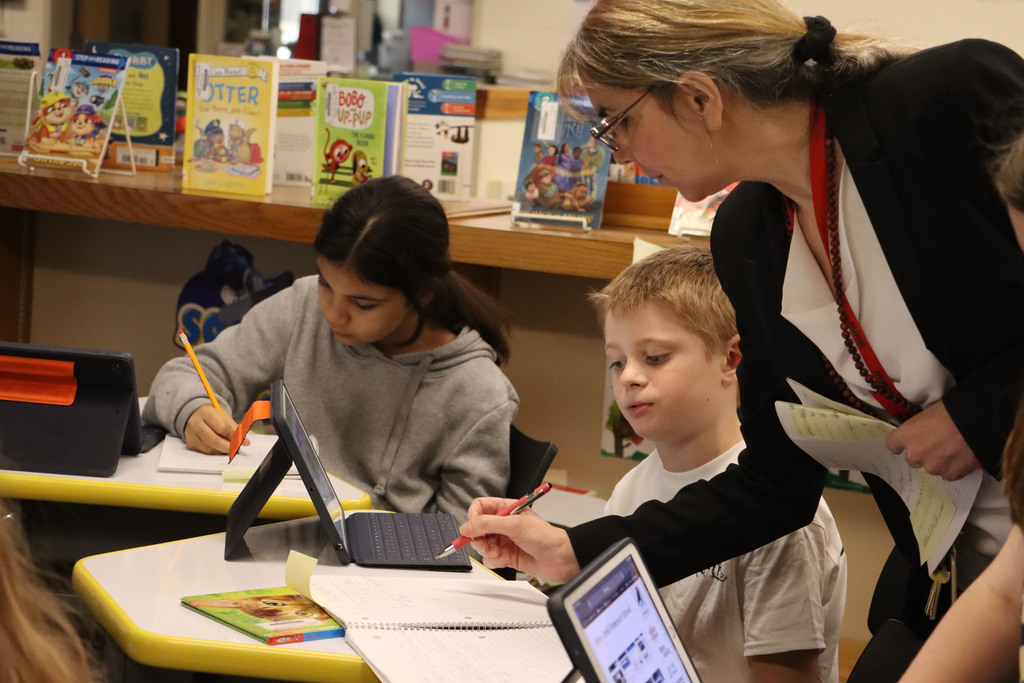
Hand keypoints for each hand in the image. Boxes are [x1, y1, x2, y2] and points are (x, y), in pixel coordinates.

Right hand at [183, 404, 242, 454]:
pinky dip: (215, 452)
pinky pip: (204, 451)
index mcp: (206, 413)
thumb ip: (234, 428)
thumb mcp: (223, 415)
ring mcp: (191, 435)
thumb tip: (246, 442)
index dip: (232, 436)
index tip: (241, 441)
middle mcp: (196, 424)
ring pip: (208, 448)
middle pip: (213, 440)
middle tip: (237, 450)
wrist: (193, 414)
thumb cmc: (211, 415)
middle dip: (228, 447)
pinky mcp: (190, 443)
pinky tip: (221, 449)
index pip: (221, 427)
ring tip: (230, 449)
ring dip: (221, 451)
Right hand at [461, 497, 581, 582]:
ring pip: (481, 545)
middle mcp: (503, 523)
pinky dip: (495, 560)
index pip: (480, 507)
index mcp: (506, 508)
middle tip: (487, 543)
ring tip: (500, 552)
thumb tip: (467, 526)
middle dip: (479, 538)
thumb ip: (487, 524)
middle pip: (477, 528)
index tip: (473, 527)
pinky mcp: (506, 555)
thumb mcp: (514, 525)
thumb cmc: (545, 536)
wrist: (560, 558)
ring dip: (487, 550)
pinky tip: (506, 559)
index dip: (473, 517)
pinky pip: (489, 558)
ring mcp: (504, 540)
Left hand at [885, 400, 979, 480]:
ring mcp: (933, 467)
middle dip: (921, 453)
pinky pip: (947, 473)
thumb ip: (919, 427)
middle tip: (935, 444)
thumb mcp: (928, 413)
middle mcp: (915, 455)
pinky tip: (961, 456)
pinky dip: (952, 467)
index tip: (908, 441)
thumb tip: (921, 430)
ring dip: (937, 461)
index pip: (892, 445)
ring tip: (952, 449)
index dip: (900, 443)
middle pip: (911, 459)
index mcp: (906, 436)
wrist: (980, 423)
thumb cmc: (953, 411)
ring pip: (930, 467)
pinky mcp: (950, 475)